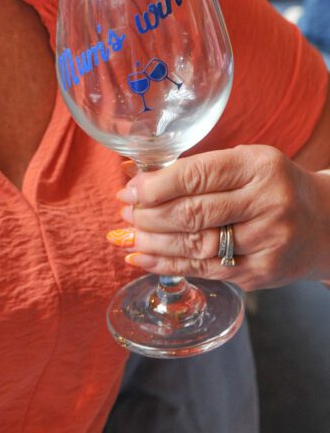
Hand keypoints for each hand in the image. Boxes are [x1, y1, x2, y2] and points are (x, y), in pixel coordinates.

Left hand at [107, 146, 329, 290]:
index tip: (130, 191)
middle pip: (194, 213)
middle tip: (125, 215)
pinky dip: (171, 265)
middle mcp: (266, 203)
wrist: (324, 222)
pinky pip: (207, 270)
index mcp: (258, 166)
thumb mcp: (245, 162)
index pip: (197, 175)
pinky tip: (145, 259)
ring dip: (155, 243)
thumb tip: (139, 179)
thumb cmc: (272, 185)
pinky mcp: (262, 273)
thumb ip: (200, 169)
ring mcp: (267, 242)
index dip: (156, 185)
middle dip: (150, 215)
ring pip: (198, 245)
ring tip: (129, 237)